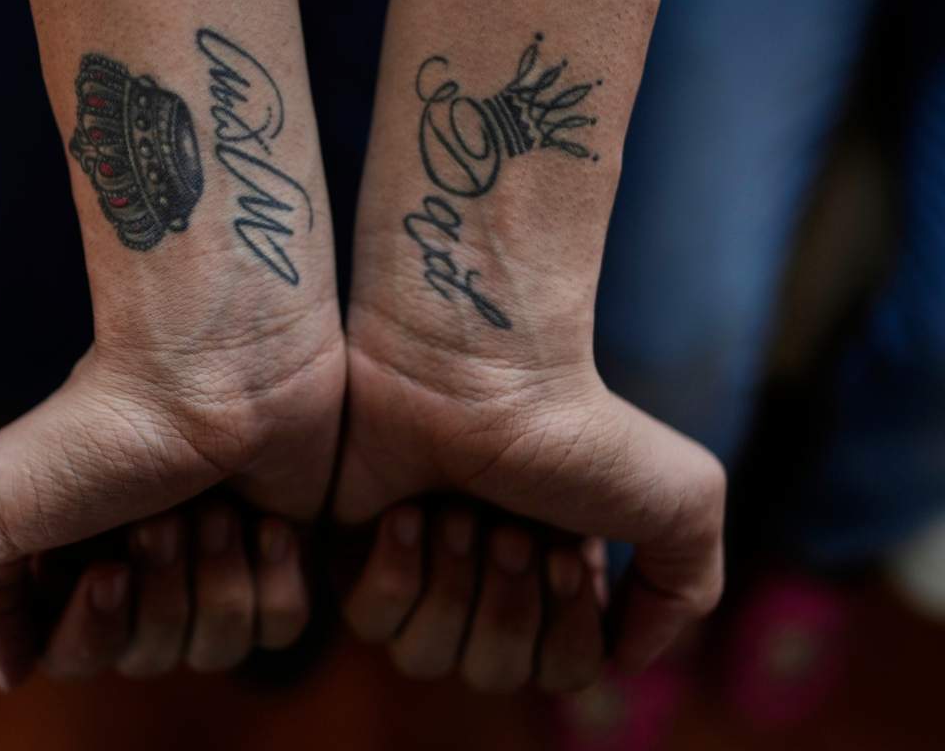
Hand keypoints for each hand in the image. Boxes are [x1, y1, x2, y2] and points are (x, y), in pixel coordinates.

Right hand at [0, 314, 343, 688]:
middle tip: (159, 518)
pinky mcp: (279, 549)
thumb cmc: (99, 432)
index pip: (76, 659)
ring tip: (215, 508)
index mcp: (69, 557)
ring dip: (215, 581)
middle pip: (150, 657)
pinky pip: (279, 627)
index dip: (94, 631)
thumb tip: (12, 671)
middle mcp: (141, 562)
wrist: (214, 370)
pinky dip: (272, 582)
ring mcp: (213, 557)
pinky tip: (264, 522)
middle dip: (159, 594)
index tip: (108, 569)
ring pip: (217, 650)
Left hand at [335, 299, 724, 676]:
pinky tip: (411, 512)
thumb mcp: (682, 500)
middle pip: (492, 675)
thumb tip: (625, 657)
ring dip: (454, 586)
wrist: (474, 365)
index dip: (566, 629)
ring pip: (428, 659)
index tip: (568, 549)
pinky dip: (399, 572)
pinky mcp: (356, 552)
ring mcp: (419, 569)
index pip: (561, 673)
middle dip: (508, 603)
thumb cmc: (573, 426)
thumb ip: (684, 592)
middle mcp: (487, 579)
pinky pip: (370, 623)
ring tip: (460, 511)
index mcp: (557, 575)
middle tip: (510, 526)